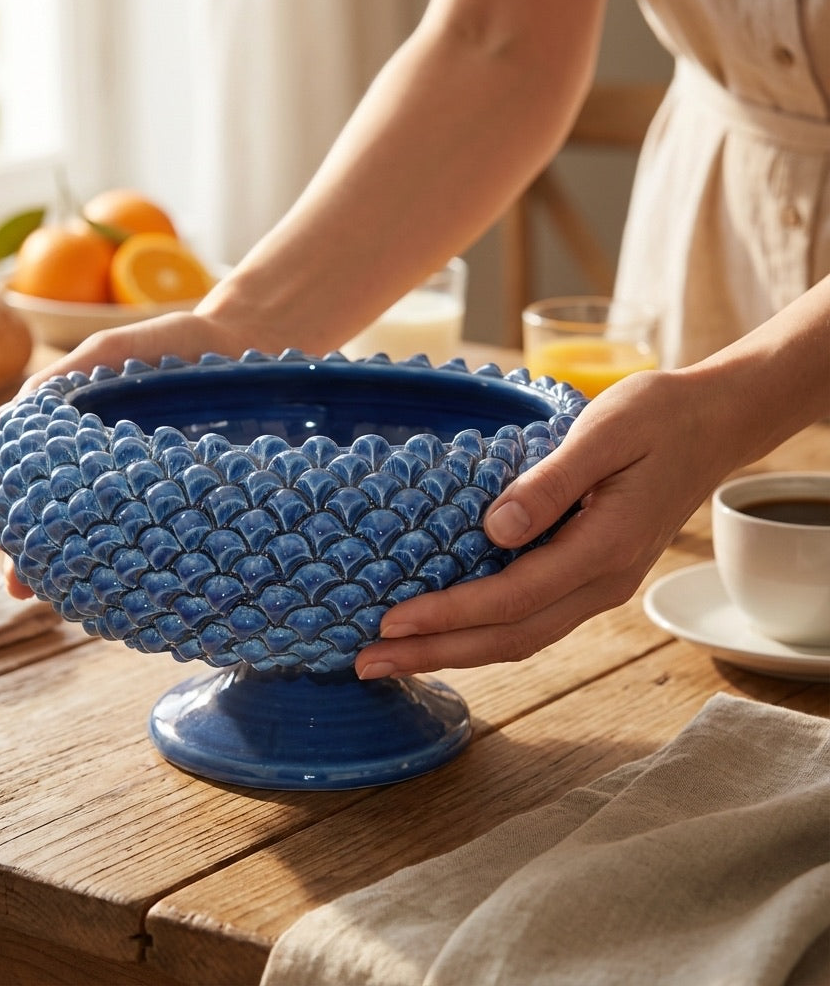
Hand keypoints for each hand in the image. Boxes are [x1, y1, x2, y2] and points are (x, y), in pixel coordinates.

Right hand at [0, 307, 253, 597]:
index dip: (6, 513)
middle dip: (33, 556)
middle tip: (16, 586)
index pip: (31, 484)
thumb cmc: (167, 345)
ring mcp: (148, 488)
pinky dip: (136, 560)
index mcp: (81, 441)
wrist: (242, 341)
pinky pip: (159, 533)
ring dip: (77, 568)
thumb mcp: (108, 353)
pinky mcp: (188, 497)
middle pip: (61, 519)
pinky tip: (123, 587)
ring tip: (56, 599)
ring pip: (105, 534)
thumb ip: (56, 383)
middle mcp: (110, 471)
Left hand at [355, 369, 727, 678]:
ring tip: (394, 658)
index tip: (391, 621)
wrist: (712, 424)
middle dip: (437, 653)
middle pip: (510, 637)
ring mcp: (599, 586)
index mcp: (604, 549)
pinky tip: (445, 630)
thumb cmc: (657, 417)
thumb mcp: (604, 433)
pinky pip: (530, 618)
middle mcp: (602, 582)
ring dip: (455, 651)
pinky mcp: (589, 577)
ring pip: (520, 636)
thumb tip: (494, 529)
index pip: (512, 597)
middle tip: (369, 663)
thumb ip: (550, 483)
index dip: (449, 614)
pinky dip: (481, 632)